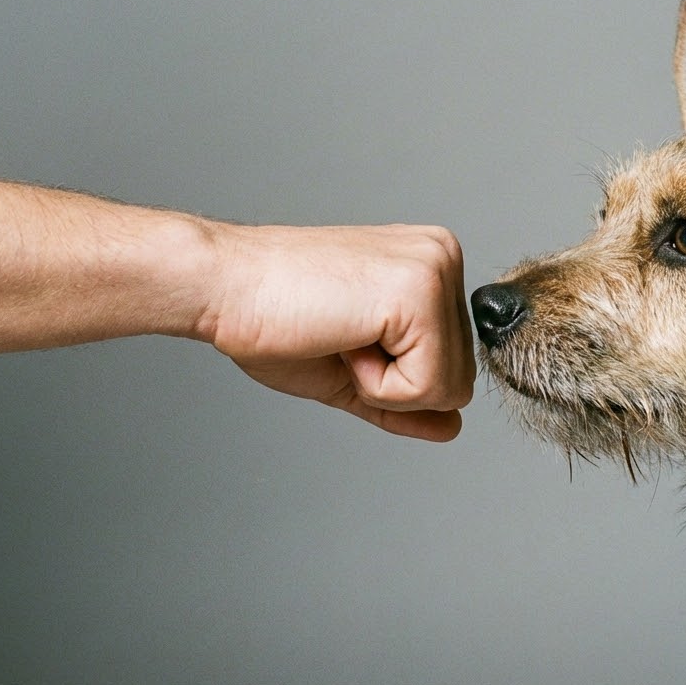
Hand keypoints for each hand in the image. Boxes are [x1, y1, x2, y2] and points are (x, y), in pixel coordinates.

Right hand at [201, 223, 475, 441]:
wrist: (224, 286)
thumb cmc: (273, 317)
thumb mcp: (355, 372)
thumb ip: (408, 399)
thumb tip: (453, 427)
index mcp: (431, 264)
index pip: (455, 365)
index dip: (395, 378)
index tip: (346, 335)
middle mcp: (444, 256)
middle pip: (461, 380)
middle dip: (395, 384)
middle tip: (340, 337)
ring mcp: (437, 270)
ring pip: (451, 389)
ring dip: (384, 384)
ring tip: (341, 334)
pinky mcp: (421, 294)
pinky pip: (428, 387)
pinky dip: (377, 384)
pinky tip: (342, 337)